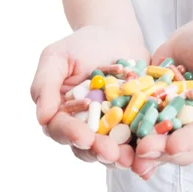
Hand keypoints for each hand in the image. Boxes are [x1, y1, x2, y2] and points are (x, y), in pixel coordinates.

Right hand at [30, 25, 150, 168]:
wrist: (115, 33)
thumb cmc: (81, 44)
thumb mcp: (57, 57)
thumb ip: (46, 84)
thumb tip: (42, 117)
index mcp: (61, 114)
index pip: (61, 129)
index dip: (72, 135)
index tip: (84, 138)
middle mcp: (83, 126)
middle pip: (87, 146)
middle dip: (99, 151)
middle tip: (111, 153)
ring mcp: (109, 127)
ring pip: (112, 148)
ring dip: (121, 156)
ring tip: (132, 158)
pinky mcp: (132, 123)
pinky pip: (136, 137)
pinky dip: (142, 144)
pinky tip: (149, 147)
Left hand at [131, 18, 192, 179]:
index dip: (190, 141)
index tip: (172, 146)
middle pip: (183, 148)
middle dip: (162, 151)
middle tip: (142, 151)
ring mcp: (178, 124)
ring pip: (162, 147)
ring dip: (145, 154)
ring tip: (127, 157)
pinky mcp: (157, 116)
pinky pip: (144, 130)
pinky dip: (131, 140)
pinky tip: (117, 145)